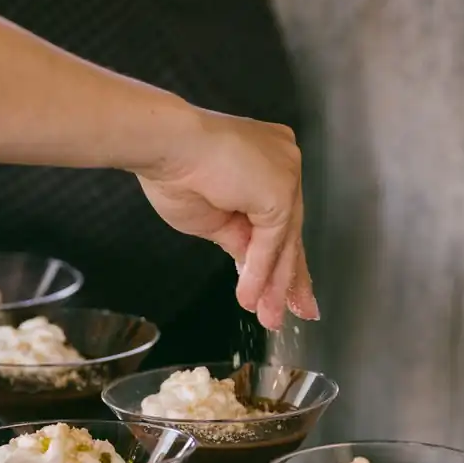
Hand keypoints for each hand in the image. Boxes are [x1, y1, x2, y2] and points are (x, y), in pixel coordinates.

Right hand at [136, 110, 316, 328]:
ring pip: (284, 242)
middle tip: (298, 310)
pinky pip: (272, 243)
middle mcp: (283, 163)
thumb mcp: (212, 218)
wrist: (166, 145)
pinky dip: (261, 273)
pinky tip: (250, 297)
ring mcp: (286, 174)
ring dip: (276, 284)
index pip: (279, 218)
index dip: (280, 256)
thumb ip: (239, 239)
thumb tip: (253, 266)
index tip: (282, 288)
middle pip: (290, 231)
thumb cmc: (175, 171)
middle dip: (291, 277)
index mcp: (267, 160)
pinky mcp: (280, 192)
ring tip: (270, 317)